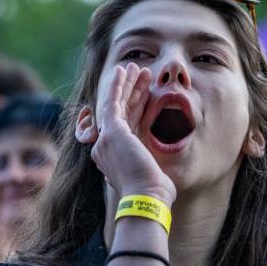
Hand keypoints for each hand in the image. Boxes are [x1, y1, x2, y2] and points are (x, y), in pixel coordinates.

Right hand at [78, 64, 176, 204]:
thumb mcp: (154, 177)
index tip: (145, 93)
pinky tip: (123, 71)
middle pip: (120, 112)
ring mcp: (106, 139)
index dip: (136, 106)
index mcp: (115, 157)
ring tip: (135, 66)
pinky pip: (112, 102)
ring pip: (116, 104)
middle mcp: (106, 147)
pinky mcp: (111, 132)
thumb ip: (152, 168)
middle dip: (131, 91)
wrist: (146, 198)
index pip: (126, 124)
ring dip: (126, 84)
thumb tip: (160, 174)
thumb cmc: (155, 194)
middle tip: (138, 73)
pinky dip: (117, 85)